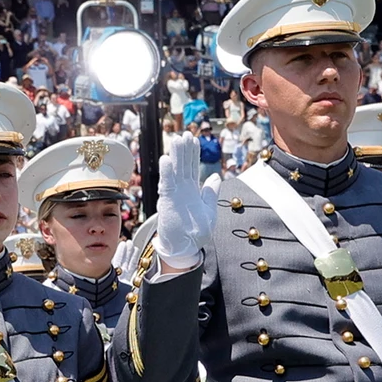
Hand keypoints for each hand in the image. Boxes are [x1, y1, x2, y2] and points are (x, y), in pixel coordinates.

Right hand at [154, 134, 216, 267]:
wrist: (186, 247)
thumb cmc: (197, 232)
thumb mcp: (209, 210)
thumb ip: (211, 193)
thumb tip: (215, 177)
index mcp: (193, 190)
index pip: (192, 167)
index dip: (193, 153)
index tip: (194, 139)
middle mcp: (182, 190)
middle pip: (183, 165)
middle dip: (184, 150)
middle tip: (185, 134)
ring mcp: (174, 195)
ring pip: (175, 171)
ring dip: (175, 156)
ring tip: (176, 140)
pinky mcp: (168, 202)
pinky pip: (167, 184)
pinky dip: (167, 172)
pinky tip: (166, 160)